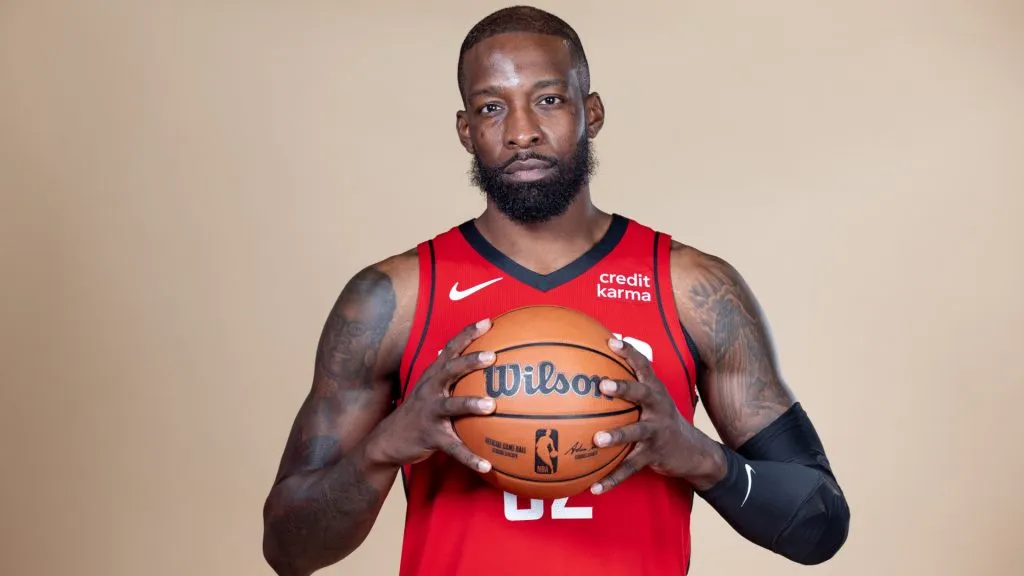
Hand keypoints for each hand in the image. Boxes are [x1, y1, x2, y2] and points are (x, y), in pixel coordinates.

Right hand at [365, 319, 496, 472]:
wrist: (387, 441)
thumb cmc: (418, 411)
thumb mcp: (429, 388)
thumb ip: (447, 373)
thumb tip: (471, 354)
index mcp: (433, 377)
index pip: (451, 349)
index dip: (468, 334)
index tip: (488, 322)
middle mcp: (431, 390)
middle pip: (450, 370)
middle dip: (469, 362)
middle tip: (491, 357)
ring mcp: (430, 413)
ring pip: (451, 406)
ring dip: (471, 404)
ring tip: (491, 406)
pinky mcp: (431, 437)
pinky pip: (453, 448)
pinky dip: (470, 457)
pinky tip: (487, 465)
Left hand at [590, 337, 725, 493]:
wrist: (693, 450)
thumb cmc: (661, 418)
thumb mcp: (654, 398)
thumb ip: (632, 383)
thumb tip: (598, 362)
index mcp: (655, 391)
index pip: (643, 366)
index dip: (628, 352)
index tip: (611, 341)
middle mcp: (657, 408)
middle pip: (641, 394)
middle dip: (623, 388)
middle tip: (602, 385)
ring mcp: (656, 432)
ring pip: (635, 433)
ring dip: (616, 436)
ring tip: (598, 439)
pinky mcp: (653, 455)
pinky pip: (629, 468)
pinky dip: (611, 478)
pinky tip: (594, 487)